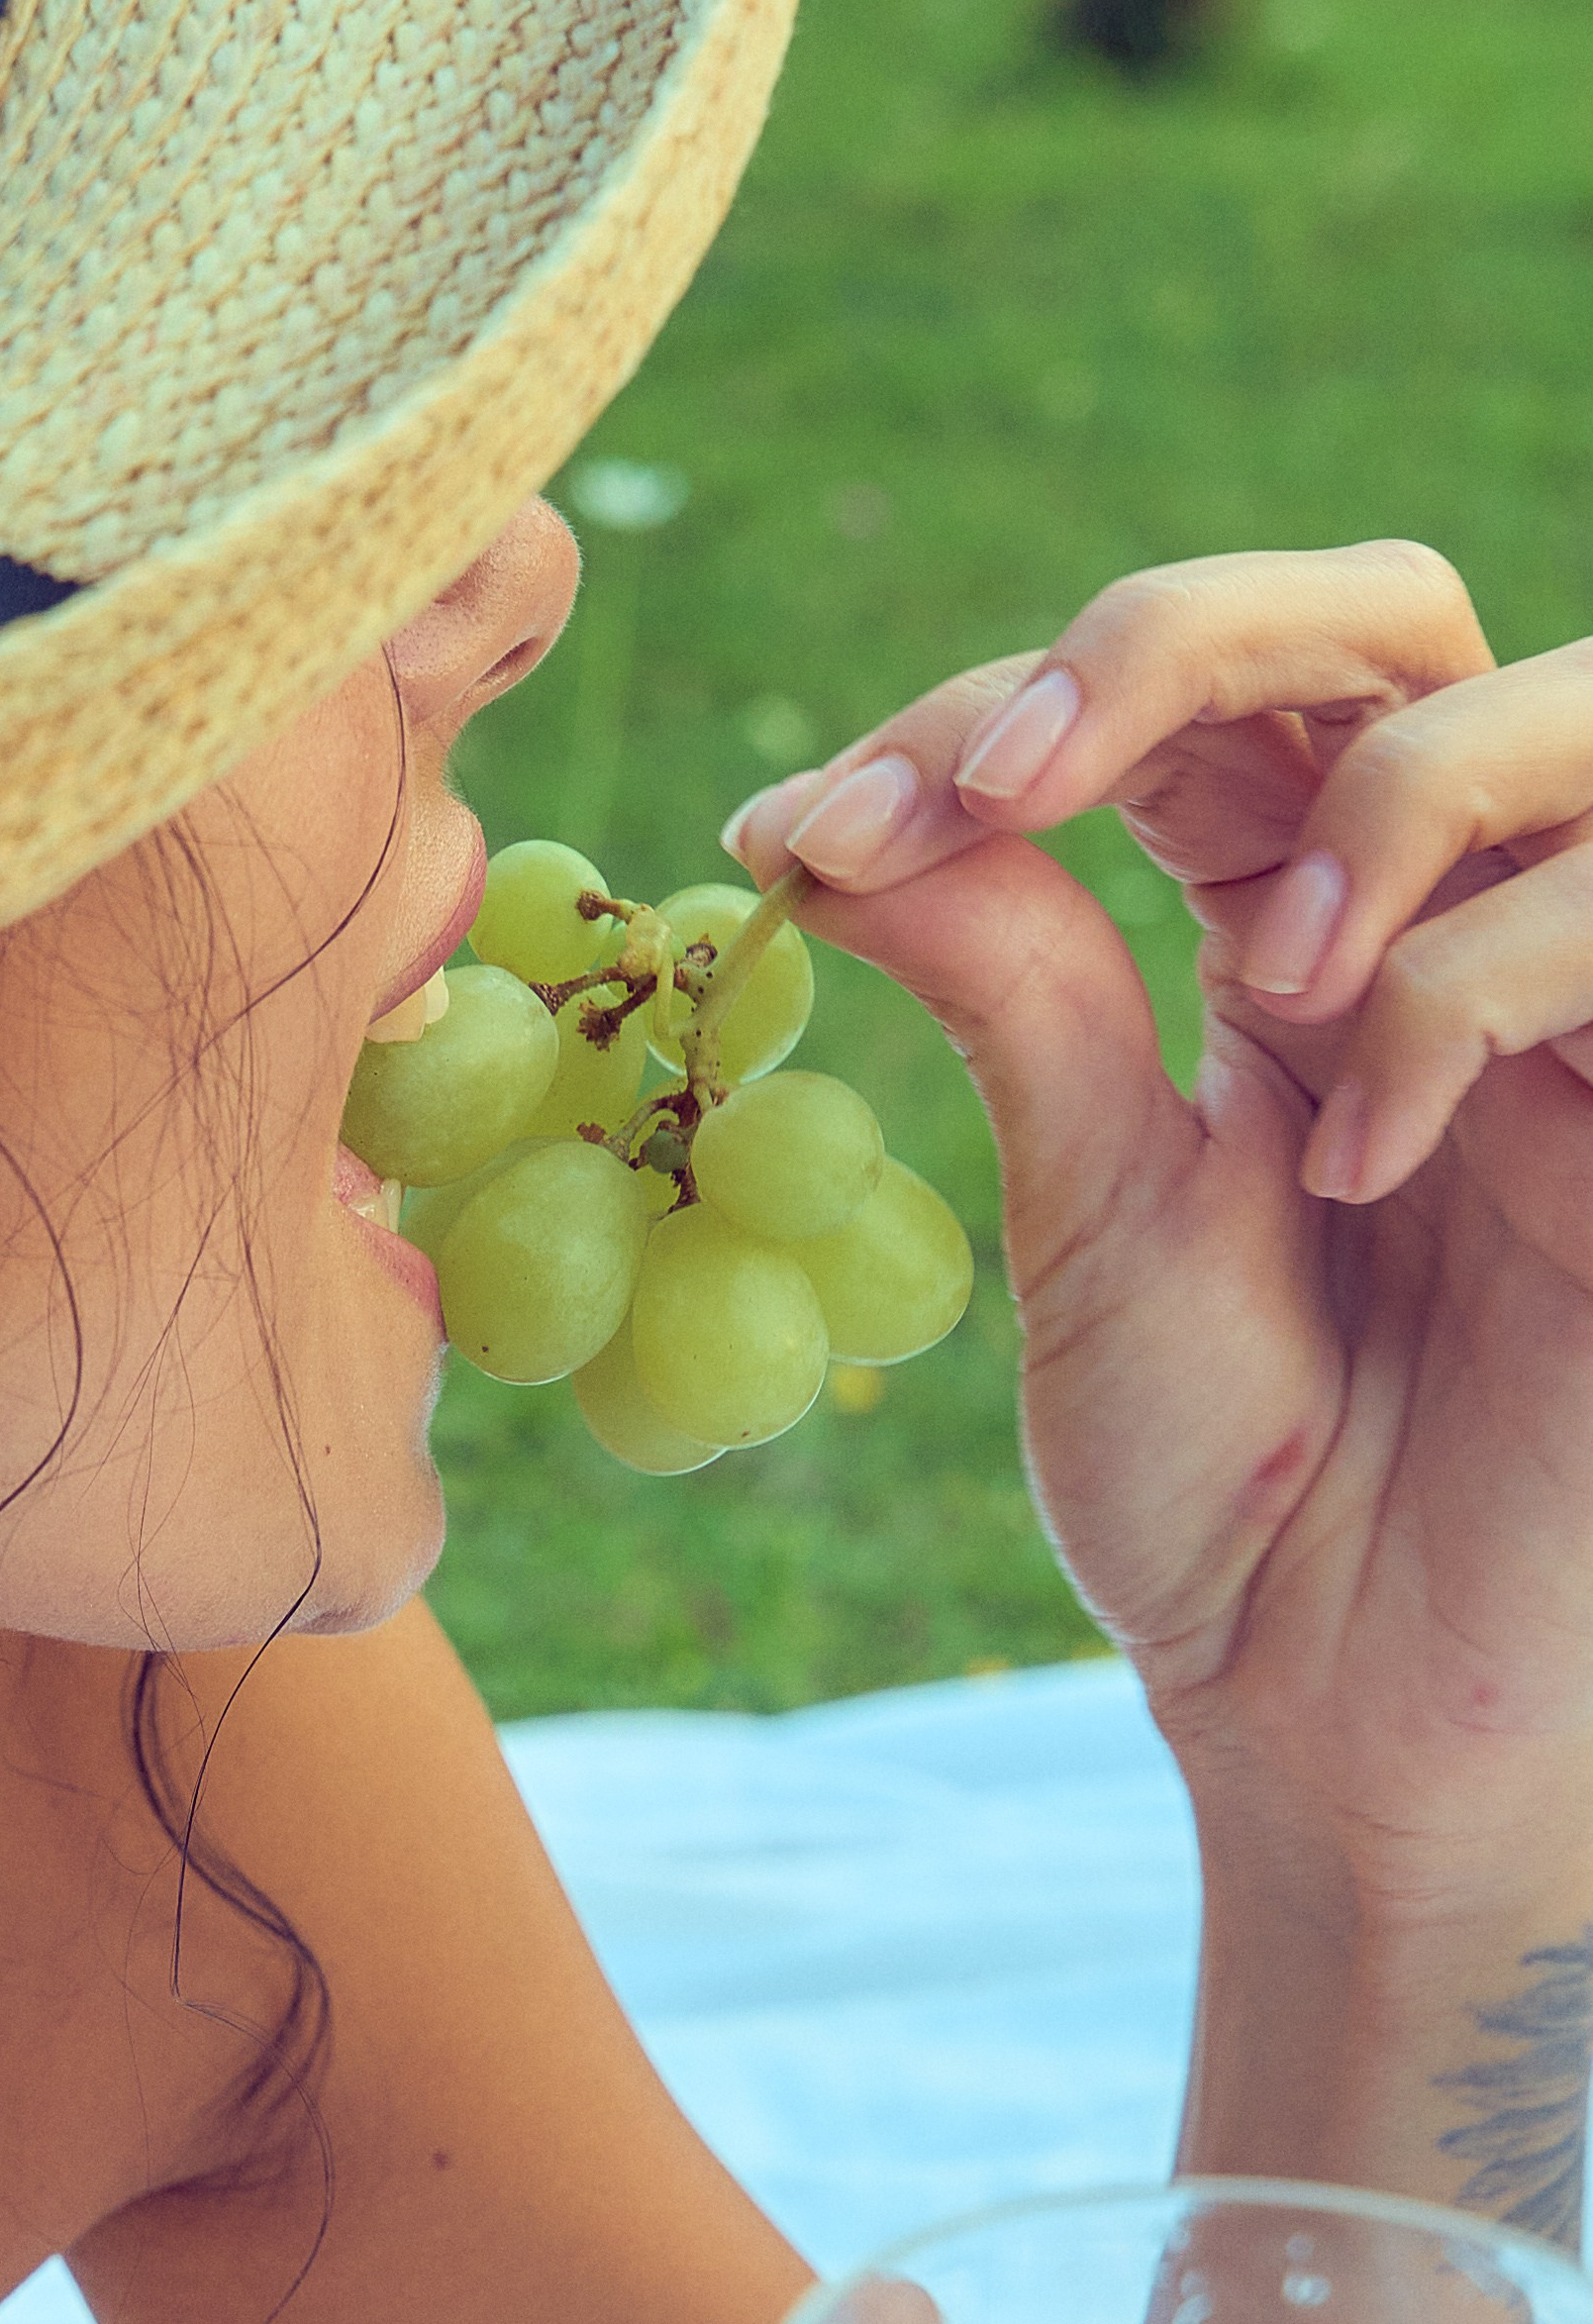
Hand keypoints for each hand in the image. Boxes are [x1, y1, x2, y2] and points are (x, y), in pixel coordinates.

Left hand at [728, 546, 1592, 2205]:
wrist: (1341, 1707)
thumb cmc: (1220, 1477)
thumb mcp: (1086, 1207)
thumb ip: (1011, 985)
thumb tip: (833, 809)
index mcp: (1270, 927)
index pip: (1163, 698)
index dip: (986, 709)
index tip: (806, 840)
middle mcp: (1427, 924)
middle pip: (1374, 616)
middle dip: (1183, 636)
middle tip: (1017, 772)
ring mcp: (1562, 1002)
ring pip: (1551, 706)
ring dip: (1371, 805)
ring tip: (1254, 988)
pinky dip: (1457, 997)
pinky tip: (1356, 1166)